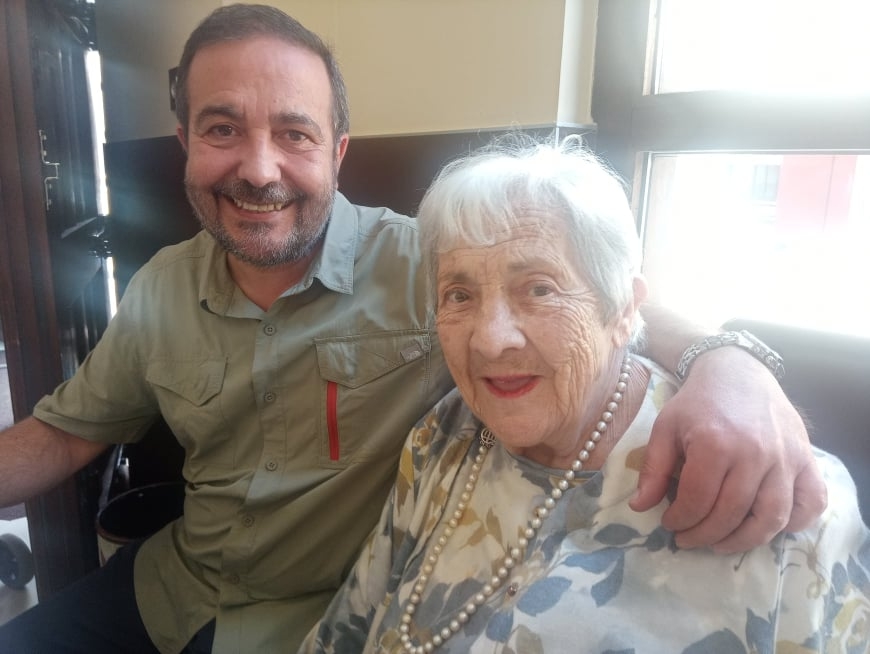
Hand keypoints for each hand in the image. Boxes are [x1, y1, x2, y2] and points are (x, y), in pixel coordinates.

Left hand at [630, 347, 826, 552]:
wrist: (737, 371)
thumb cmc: (698, 402)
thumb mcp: (666, 428)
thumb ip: (654, 469)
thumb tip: (639, 507)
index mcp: (715, 444)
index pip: (698, 500)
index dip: (681, 520)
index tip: (670, 525)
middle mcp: (755, 453)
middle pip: (732, 513)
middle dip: (705, 535)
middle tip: (689, 540)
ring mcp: (786, 458)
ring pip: (772, 517)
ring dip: (745, 540)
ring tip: (721, 543)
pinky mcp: (807, 458)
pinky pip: (812, 501)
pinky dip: (795, 523)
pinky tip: (769, 528)